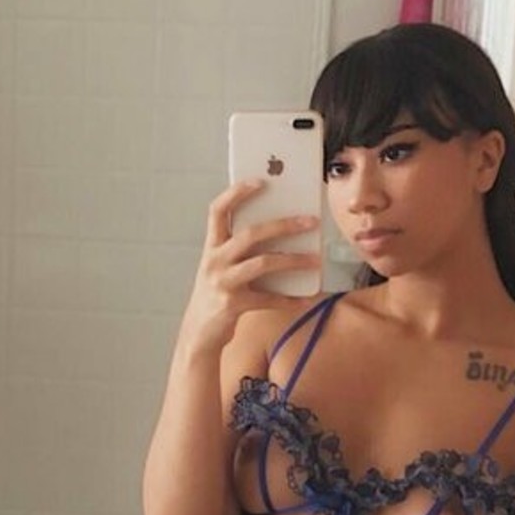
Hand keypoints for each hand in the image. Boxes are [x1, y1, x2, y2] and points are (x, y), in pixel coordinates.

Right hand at [178, 181, 321, 355]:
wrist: (198, 333)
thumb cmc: (217, 294)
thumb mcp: (222, 267)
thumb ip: (242, 250)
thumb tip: (283, 230)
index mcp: (211, 247)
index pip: (218, 210)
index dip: (237, 193)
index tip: (261, 181)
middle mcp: (214, 261)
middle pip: (250, 234)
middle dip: (283, 225)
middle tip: (311, 220)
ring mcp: (222, 283)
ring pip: (263, 263)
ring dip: (293, 260)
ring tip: (316, 260)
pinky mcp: (233, 305)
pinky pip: (268, 299)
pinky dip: (290, 299)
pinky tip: (307, 297)